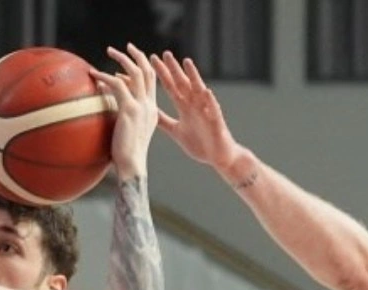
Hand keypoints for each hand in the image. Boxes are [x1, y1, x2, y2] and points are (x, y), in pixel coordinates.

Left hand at [89, 44, 159, 181]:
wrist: (131, 167)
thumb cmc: (125, 158)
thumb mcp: (125, 135)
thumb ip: (120, 121)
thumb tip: (104, 115)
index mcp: (151, 111)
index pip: (151, 83)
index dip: (142, 69)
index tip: (128, 63)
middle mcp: (149, 106)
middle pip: (148, 72)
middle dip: (137, 56)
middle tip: (125, 47)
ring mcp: (141, 106)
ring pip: (136, 72)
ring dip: (122, 58)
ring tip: (109, 51)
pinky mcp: (130, 109)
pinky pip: (117, 84)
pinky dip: (105, 76)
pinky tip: (94, 75)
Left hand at [150, 51, 247, 175]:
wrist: (218, 157)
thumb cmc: (200, 143)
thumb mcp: (176, 131)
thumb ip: (163, 120)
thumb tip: (149, 112)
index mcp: (185, 108)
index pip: (171, 87)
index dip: (162, 74)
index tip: (153, 60)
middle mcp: (195, 105)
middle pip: (183, 84)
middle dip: (174, 69)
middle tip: (165, 53)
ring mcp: (206, 112)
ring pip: (199, 90)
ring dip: (193, 77)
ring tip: (187, 63)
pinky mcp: (216, 122)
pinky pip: (214, 110)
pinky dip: (210, 100)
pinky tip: (206, 91)